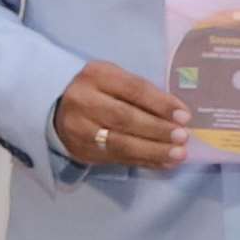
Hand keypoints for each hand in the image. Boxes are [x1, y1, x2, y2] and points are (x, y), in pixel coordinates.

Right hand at [48, 59, 185, 174]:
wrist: (54, 108)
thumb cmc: (95, 89)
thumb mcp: (112, 78)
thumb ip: (139, 92)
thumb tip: (177, 114)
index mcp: (96, 76)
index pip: (133, 89)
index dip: (160, 103)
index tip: (184, 115)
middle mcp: (84, 102)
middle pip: (125, 118)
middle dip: (157, 129)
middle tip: (182, 137)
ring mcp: (81, 130)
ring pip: (120, 143)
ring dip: (153, 150)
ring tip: (178, 154)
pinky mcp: (82, 151)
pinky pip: (118, 158)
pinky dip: (144, 161)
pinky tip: (164, 163)